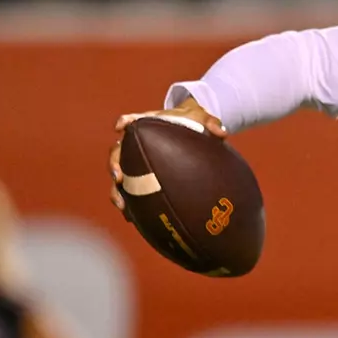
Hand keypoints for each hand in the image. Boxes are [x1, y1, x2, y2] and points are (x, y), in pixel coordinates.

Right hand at [109, 97, 226, 212]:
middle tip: (118, 178)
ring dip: (117, 191)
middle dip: (114, 164)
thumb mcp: (203, 119)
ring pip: (120, 175)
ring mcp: (136, 161)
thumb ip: (211, 122)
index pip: (131, 121)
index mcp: (147, 125)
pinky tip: (133, 218)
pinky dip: (131, 204)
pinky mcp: (141, 177)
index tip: (120, 127)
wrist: (191, 131)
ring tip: (122, 205)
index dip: (124, 122)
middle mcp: (136, 143)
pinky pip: (131, 191)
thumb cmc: (193, 123)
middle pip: (117, 152)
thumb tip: (222, 132)